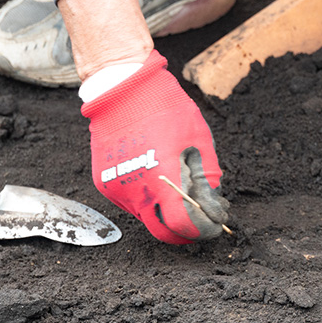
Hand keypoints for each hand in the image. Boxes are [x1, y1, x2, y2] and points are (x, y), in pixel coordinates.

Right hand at [81, 50, 228, 243]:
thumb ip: (207, 180)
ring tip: (182, 188)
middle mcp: (136, 192)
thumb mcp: (198, 142)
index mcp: (162, 180)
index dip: (204, 229)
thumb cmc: (165, 109)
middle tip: (204, 217)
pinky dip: (150, 197)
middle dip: (187, 230)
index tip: (215, 223)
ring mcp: (117, 190)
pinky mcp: (105, 184)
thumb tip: (213, 207)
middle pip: (164, 232)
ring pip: (148, 217)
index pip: (184, 227)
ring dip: (167, 212)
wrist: (122, 90)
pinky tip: (157, 175)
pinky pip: (133, 202)